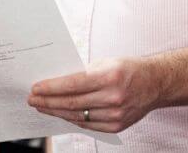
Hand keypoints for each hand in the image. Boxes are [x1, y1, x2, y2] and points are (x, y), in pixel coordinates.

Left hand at [28, 57, 160, 132]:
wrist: (154, 83)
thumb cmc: (128, 68)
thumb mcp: (106, 62)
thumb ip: (84, 72)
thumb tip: (58, 81)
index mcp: (109, 76)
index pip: (73, 84)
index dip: (51, 87)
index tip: (36, 87)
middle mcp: (113, 97)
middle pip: (72, 102)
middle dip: (48, 101)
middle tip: (32, 99)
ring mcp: (115, 115)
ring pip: (77, 116)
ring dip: (56, 112)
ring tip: (42, 107)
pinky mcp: (116, 126)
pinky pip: (88, 125)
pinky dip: (71, 119)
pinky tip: (61, 114)